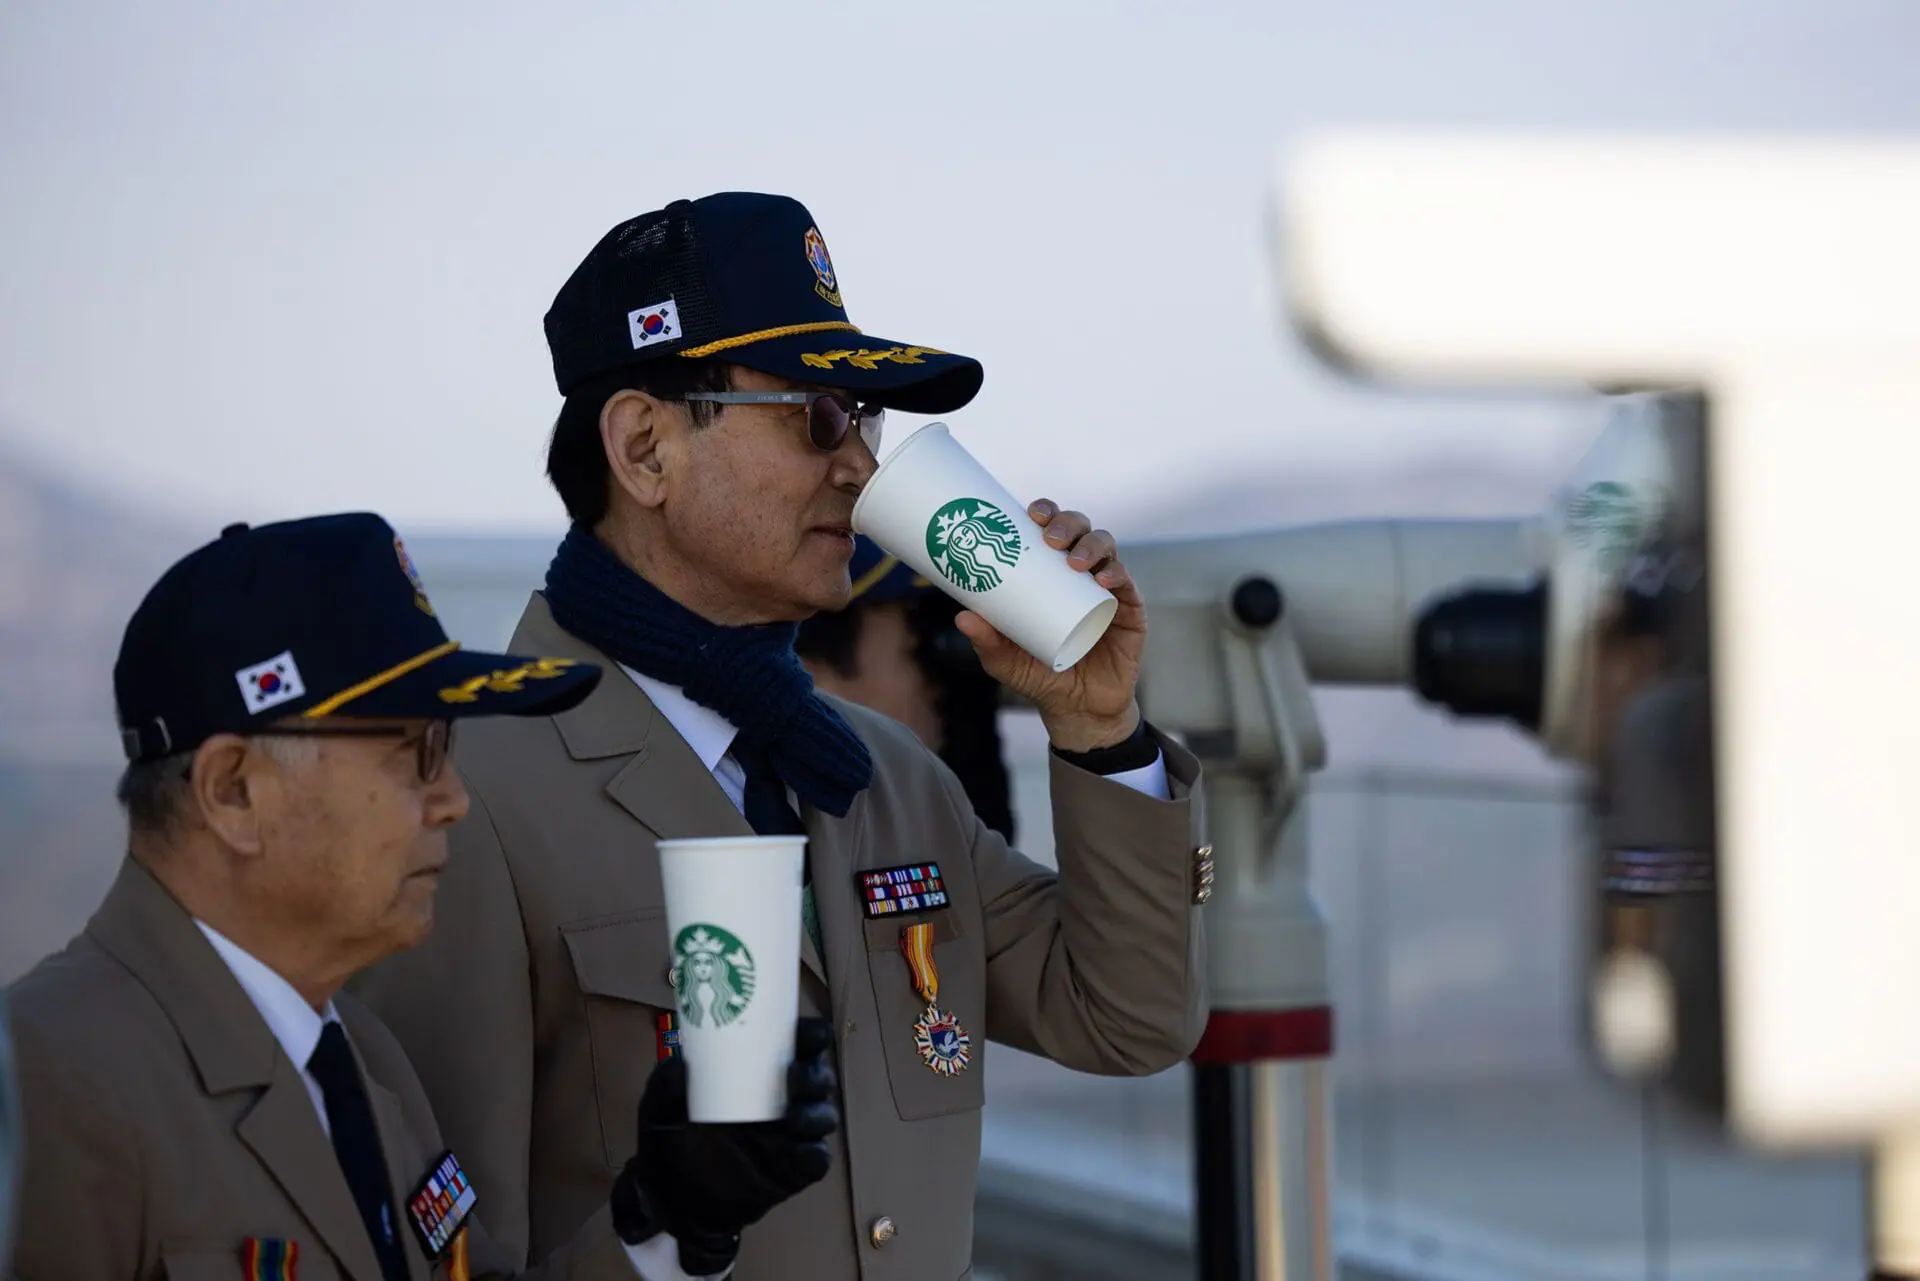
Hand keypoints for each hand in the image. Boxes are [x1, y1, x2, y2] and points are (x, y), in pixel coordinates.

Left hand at [614, 1018, 838, 1274]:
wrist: (671, 1198)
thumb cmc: (670, 1139)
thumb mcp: (660, 1106)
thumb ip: (665, 1083)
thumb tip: (681, 1064)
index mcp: (760, 1071)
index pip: (799, 1044)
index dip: (811, 1035)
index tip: (805, 1032)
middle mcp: (784, 1098)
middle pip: (820, 1076)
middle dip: (815, 1073)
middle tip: (793, 1076)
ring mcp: (791, 1136)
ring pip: (824, 1115)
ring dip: (817, 1112)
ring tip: (793, 1118)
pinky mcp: (793, 1171)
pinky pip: (816, 1160)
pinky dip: (815, 1154)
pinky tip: (801, 1151)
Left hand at [953, 499, 1144, 751]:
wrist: (1077, 710)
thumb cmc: (1039, 675)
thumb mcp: (1006, 660)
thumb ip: (987, 641)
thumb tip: (961, 617)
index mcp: (1051, 573)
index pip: (1050, 530)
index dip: (1045, 513)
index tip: (1030, 514)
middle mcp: (1082, 572)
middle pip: (1080, 530)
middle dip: (1067, 524)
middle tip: (1050, 539)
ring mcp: (1108, 589)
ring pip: (1106, 548)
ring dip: (1091, 545)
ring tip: (1074, 562)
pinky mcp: (1130, 611)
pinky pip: (1127, 584)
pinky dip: (1118, 574)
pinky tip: (1104, 579)